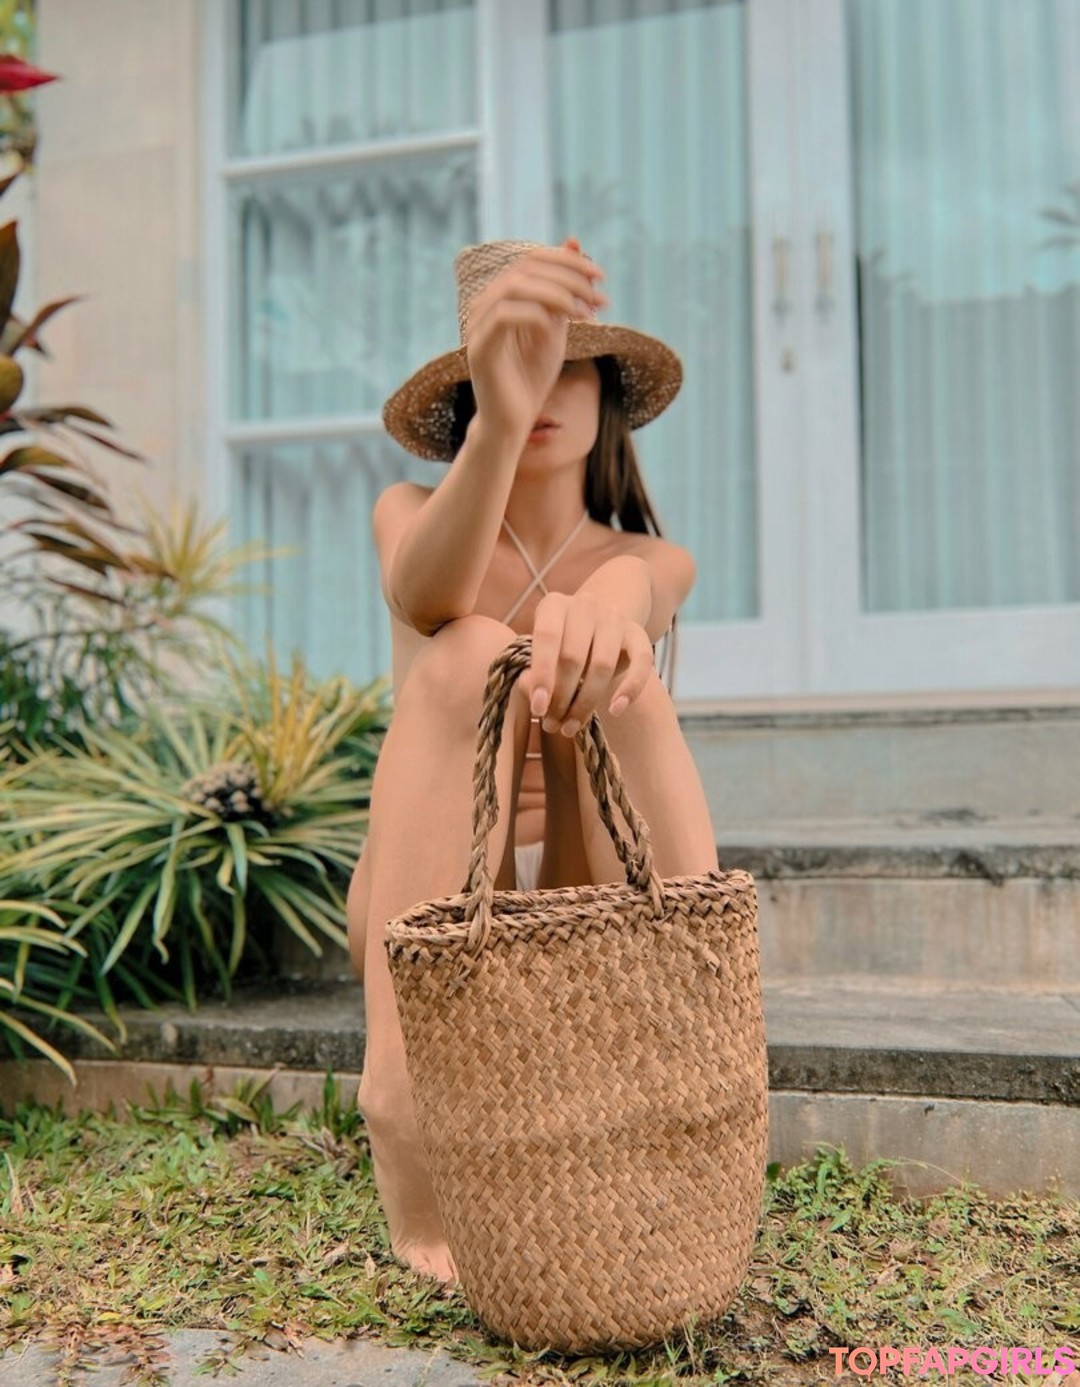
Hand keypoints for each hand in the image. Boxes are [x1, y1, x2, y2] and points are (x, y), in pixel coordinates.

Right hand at [465, 237, 606, 443]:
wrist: (513, 422)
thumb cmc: (531, 377)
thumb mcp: (556, 325)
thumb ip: (563, 289)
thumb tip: (575, 242)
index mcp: (502, 295)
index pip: (533, 259)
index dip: (568, 261)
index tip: (601, 277)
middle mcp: (485, 303)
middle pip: (527, 268)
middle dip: (570, 278)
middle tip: (600, 296)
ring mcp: (478, 324)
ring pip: (516, 287)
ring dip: (558, 295)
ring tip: (586, 314)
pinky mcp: (479, 347)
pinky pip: (505, 315)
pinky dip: (536, 315)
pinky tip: (558, 328)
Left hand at [517, 591, 654, 736]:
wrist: (597, 625)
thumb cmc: (560, 645)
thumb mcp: (543, 652)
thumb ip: (535, 673)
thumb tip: (537, 699)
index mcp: (554, 605)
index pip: (547, 638)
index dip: (542, 675)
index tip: (538, 709)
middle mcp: (585, 605)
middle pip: (573, 657)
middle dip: (561, 697)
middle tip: (552, 725)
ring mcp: (614, 618)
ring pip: (602, 665)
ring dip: (586, 702)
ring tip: (571, 727)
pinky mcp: (638, 634)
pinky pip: (642, 663)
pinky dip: (630, 689)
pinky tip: (616, 711)